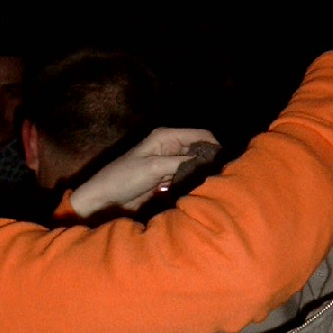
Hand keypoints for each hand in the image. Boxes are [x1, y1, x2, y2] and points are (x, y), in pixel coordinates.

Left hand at [68, 127, 220, 217]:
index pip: (199, 135)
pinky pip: (184, 178)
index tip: (226, 160)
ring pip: (193, 165)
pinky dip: (191, 182)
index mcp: (165, 137)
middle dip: (209, 160)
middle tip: (222, 175)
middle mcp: (169, 147)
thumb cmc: (125, 178)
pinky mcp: (165, 179)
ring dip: (201, 173)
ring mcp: (167, 163)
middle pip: (198, 149)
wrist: (106, 198)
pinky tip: (199, 190)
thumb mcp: (155, 167)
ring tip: (214, 184)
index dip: (214, 145)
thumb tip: (207, 160)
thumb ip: (181, 162)